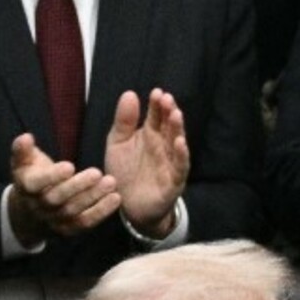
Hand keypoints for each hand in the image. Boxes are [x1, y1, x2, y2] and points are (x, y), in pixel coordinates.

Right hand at [7, 134, 118, 246]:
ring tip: (110, 182)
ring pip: (73, 211)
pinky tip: (116, 198)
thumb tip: (26, 137)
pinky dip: (101, 212)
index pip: (36, 184)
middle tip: (96, 172)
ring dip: (92, 197)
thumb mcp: (23, 162)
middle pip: (57, 199)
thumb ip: (23, 149)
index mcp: (27, 187)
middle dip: (77, 186)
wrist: (28, 213)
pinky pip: (85, 222)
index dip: (52, 176)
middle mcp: (39, 206)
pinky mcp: (68, 229)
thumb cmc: (31, 177)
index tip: (69, 166)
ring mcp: (54, 220)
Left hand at [104, 89, 187, 238]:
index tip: (156, 92)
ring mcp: (170, 163)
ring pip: (177, 143)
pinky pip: (180, 167)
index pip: (156, 116)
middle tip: (166, 99)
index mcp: (150, 135)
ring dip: (178, 129)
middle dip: (169, 112)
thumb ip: (123, 121)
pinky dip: (181, 156)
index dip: (157, 105)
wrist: (127, 206)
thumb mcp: (117, 143)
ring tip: (175, 114)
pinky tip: (180, 143)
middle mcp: (163, 146)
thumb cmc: (124, 172)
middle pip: (169, 126)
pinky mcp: (173, 182)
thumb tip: (130, 93)